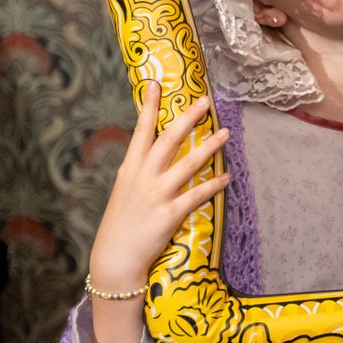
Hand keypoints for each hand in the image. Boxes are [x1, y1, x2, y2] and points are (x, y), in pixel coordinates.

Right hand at [87, 82, 230, 292]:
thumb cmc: (120, 225)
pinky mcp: (170, 213)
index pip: (141, 131)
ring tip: (226, 133)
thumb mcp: (124, 191)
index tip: (155, 84)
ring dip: (210, 146)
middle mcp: (143, 177)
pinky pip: (197, 194)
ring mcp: (157, 194)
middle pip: (169, 139)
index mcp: (130, 168)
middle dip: (188, 118)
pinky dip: (214, 184)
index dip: (149, 106)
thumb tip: (154, 155)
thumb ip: (139, 172)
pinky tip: (226, 176)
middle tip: (205, 101)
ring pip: (189, 163)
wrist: (115, 258)